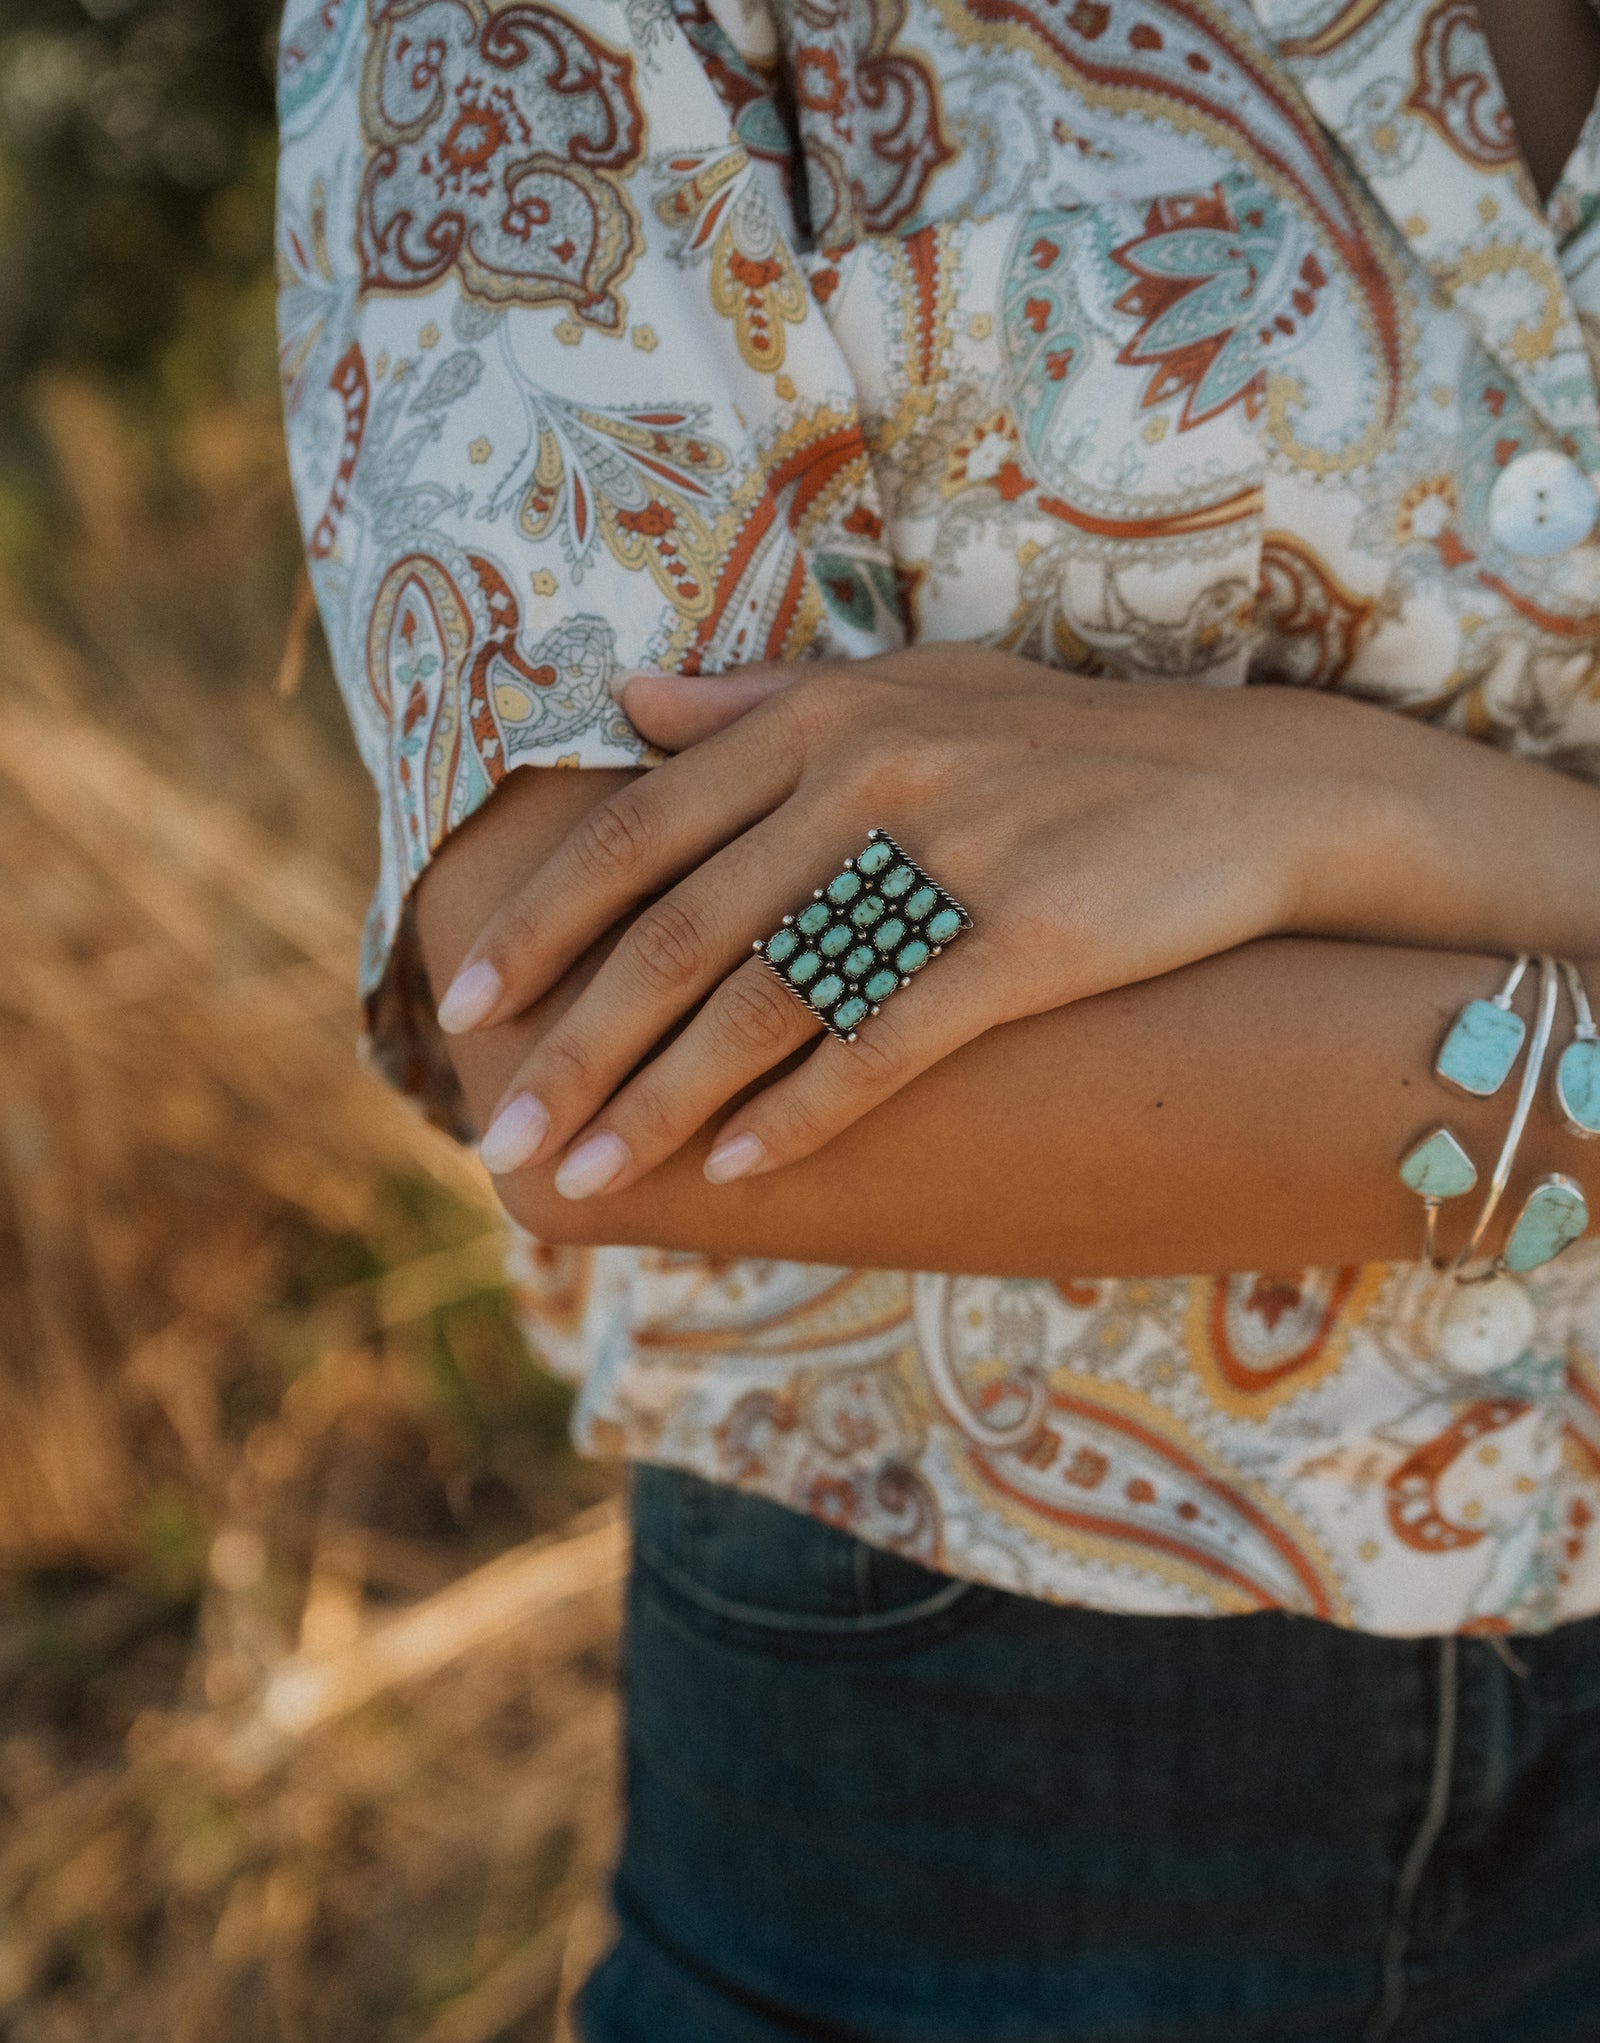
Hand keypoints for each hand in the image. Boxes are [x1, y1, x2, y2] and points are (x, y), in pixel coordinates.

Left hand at [435, 646, 1409, 1195]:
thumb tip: (625, 701)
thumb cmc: (1062, 750)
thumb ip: (758, 703)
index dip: (544, 923)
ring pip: (764, 999)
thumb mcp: (911, 690)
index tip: (465, 1004)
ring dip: (659, 1103)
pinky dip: (801, 1114)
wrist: (1250, 789)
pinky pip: (887, 1042)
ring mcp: (949, 857)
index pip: (641, 831)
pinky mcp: (1028, 940)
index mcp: (822, 718)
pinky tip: (732, 1176)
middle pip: (681, 932)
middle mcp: (869, 776)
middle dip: (575, 1047)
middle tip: (497, 1139)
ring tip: (583, 1178)